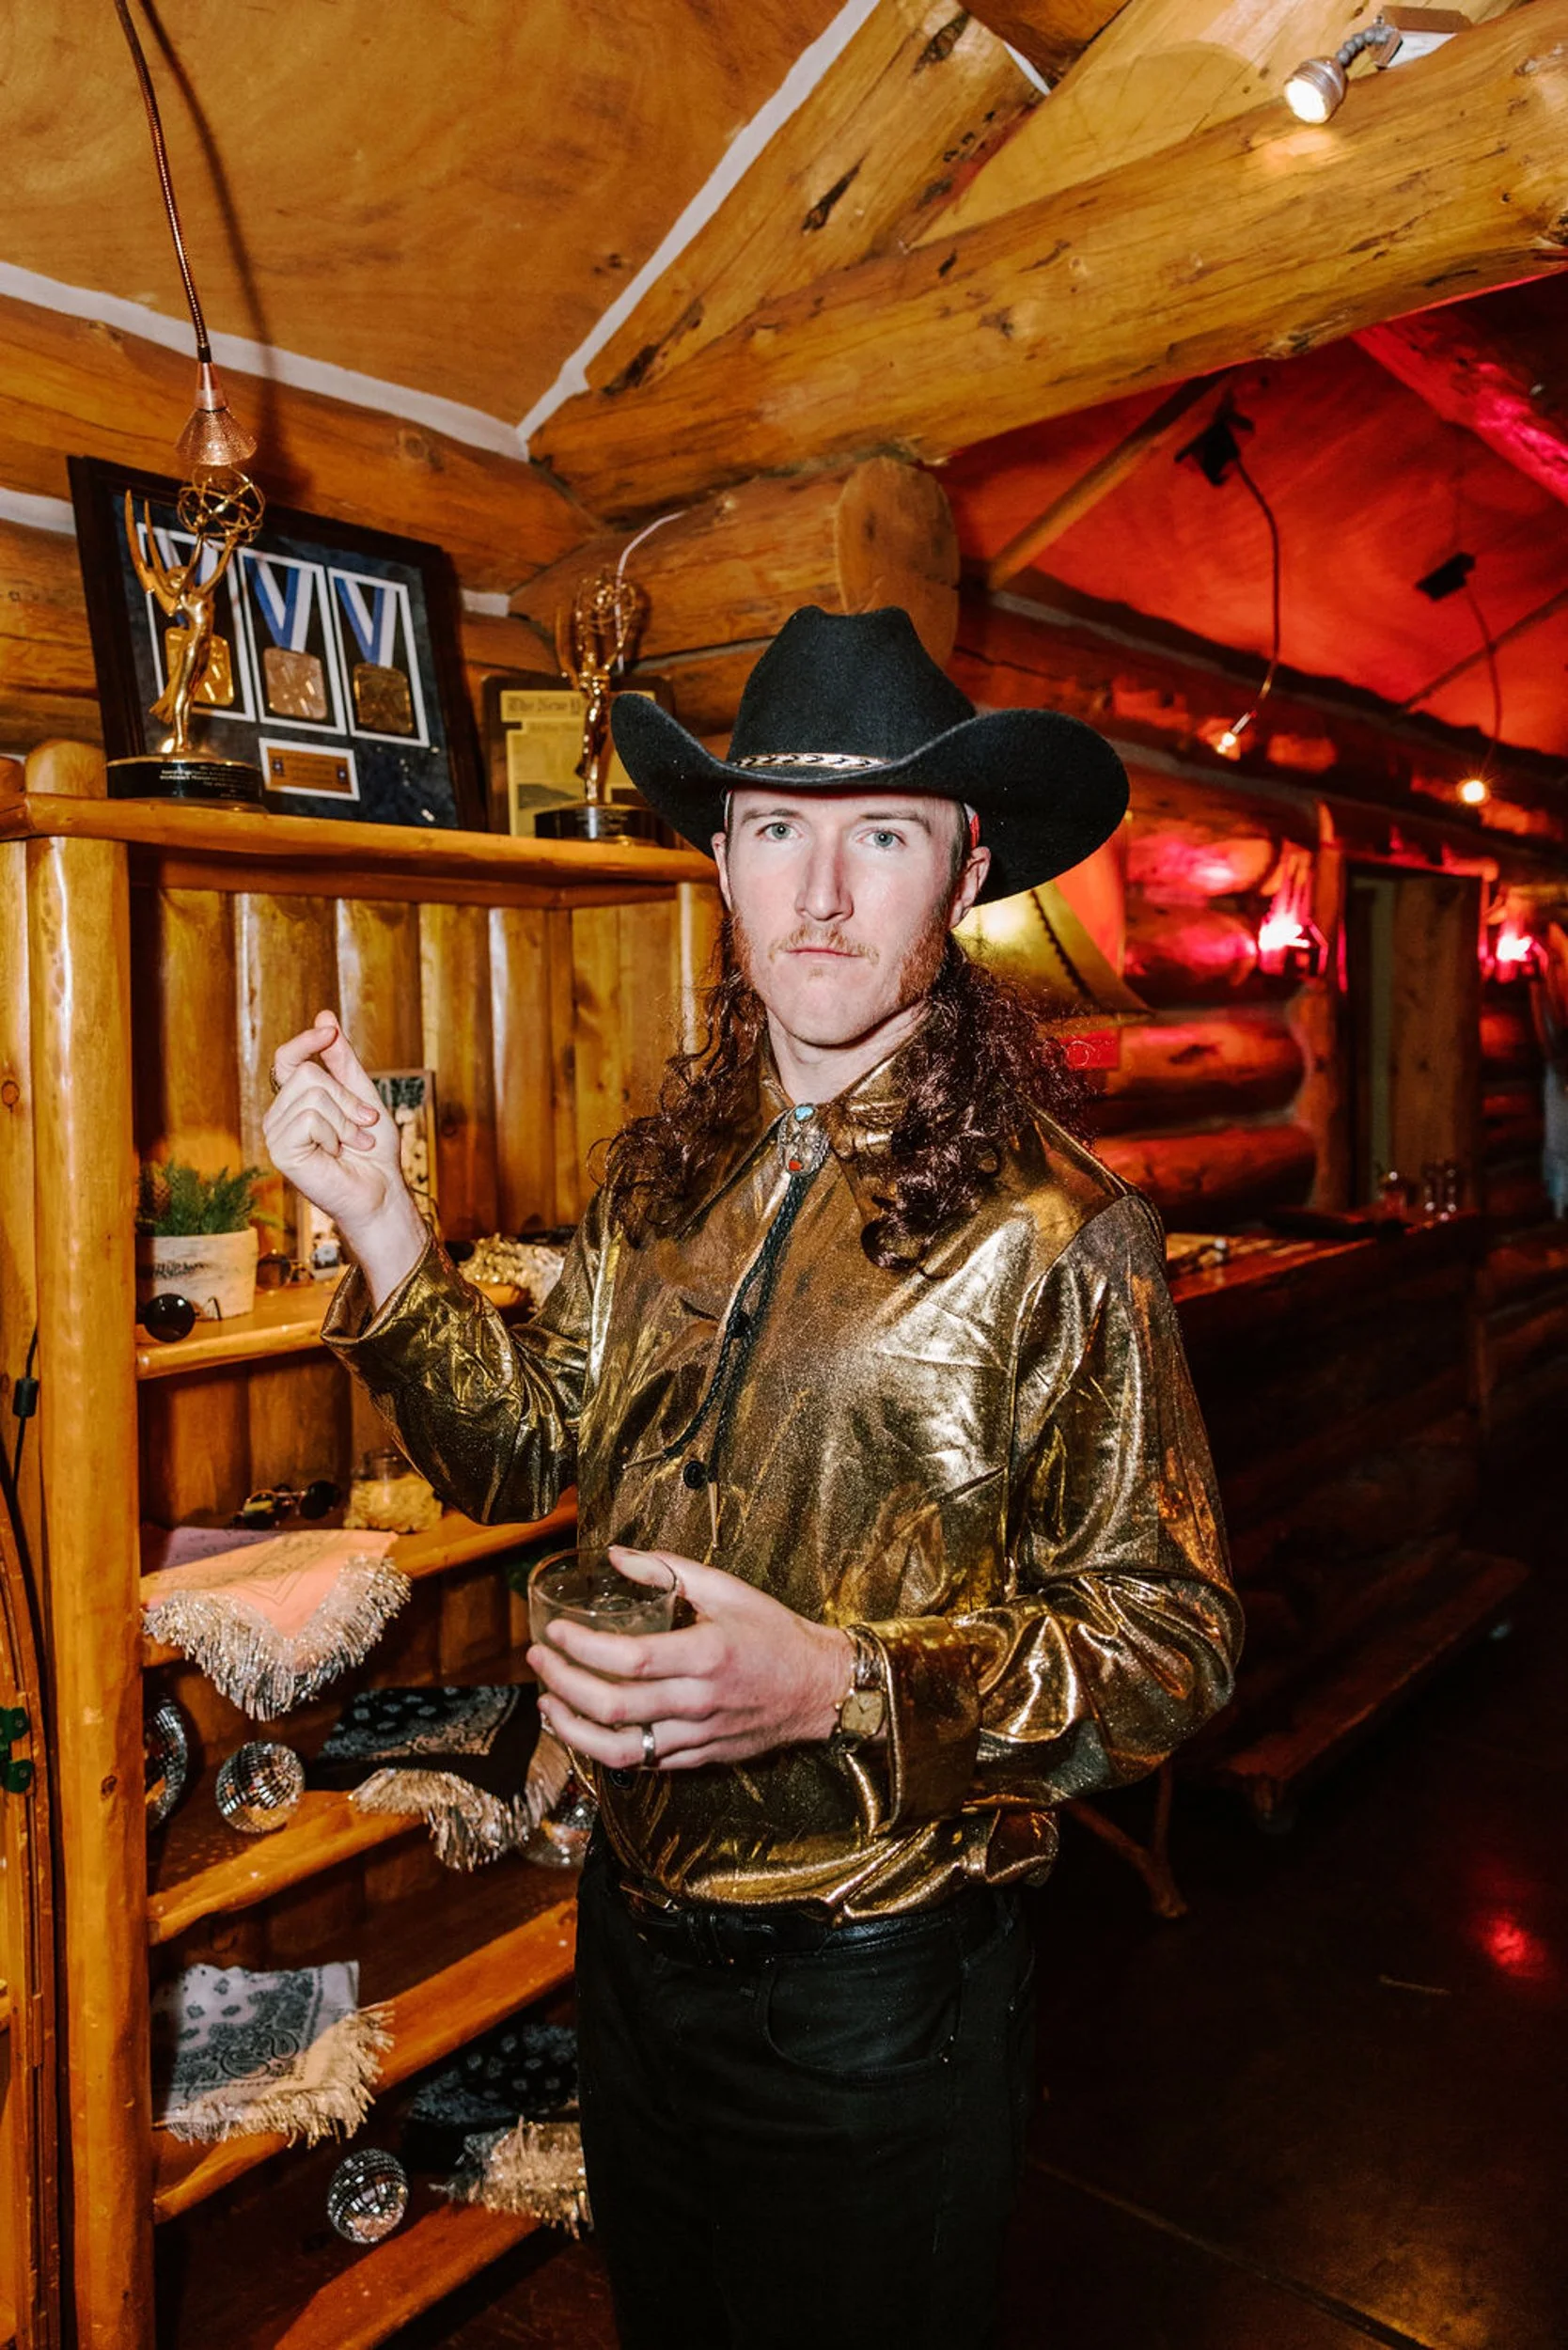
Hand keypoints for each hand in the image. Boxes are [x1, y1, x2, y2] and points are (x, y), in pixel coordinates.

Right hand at [261, 1012, 426, 1298]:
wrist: (381, 1190)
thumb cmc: (373, 1150)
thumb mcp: (363, 1094)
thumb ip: (342, 1060)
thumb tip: (324, 1016)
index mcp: (296, 1101)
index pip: (287, 1059)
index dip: (306, 1041)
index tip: (328, 1030)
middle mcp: (280, 1115)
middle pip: (308, 1073)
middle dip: (347, 1096)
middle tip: (365, 1123)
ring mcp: (276, 1133)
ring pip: (312, 1094)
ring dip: (346, 1118)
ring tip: (355, 1142)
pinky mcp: (280, 1150)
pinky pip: (310, 1118)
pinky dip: (336, 1133)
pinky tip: (337, 1153)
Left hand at [527, 1546, 853, 1771]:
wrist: (819, 1687)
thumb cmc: (774, 1633)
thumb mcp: (727, 1589)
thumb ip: (668, 1570)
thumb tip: (614, 1556)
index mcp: (705, 1655)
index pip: (629, 1659)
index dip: (582, 1649)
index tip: (554, 1632)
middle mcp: (697, 1702)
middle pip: (612, 1708)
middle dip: (562, 1685)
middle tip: (539, 1661)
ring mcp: (696, 1737)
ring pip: (619, 1750)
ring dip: (572, 1730)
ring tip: (548, 1705)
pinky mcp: (698, 1758)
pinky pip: (641, 1764)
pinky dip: (604, 1749)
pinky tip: (585, 1728)